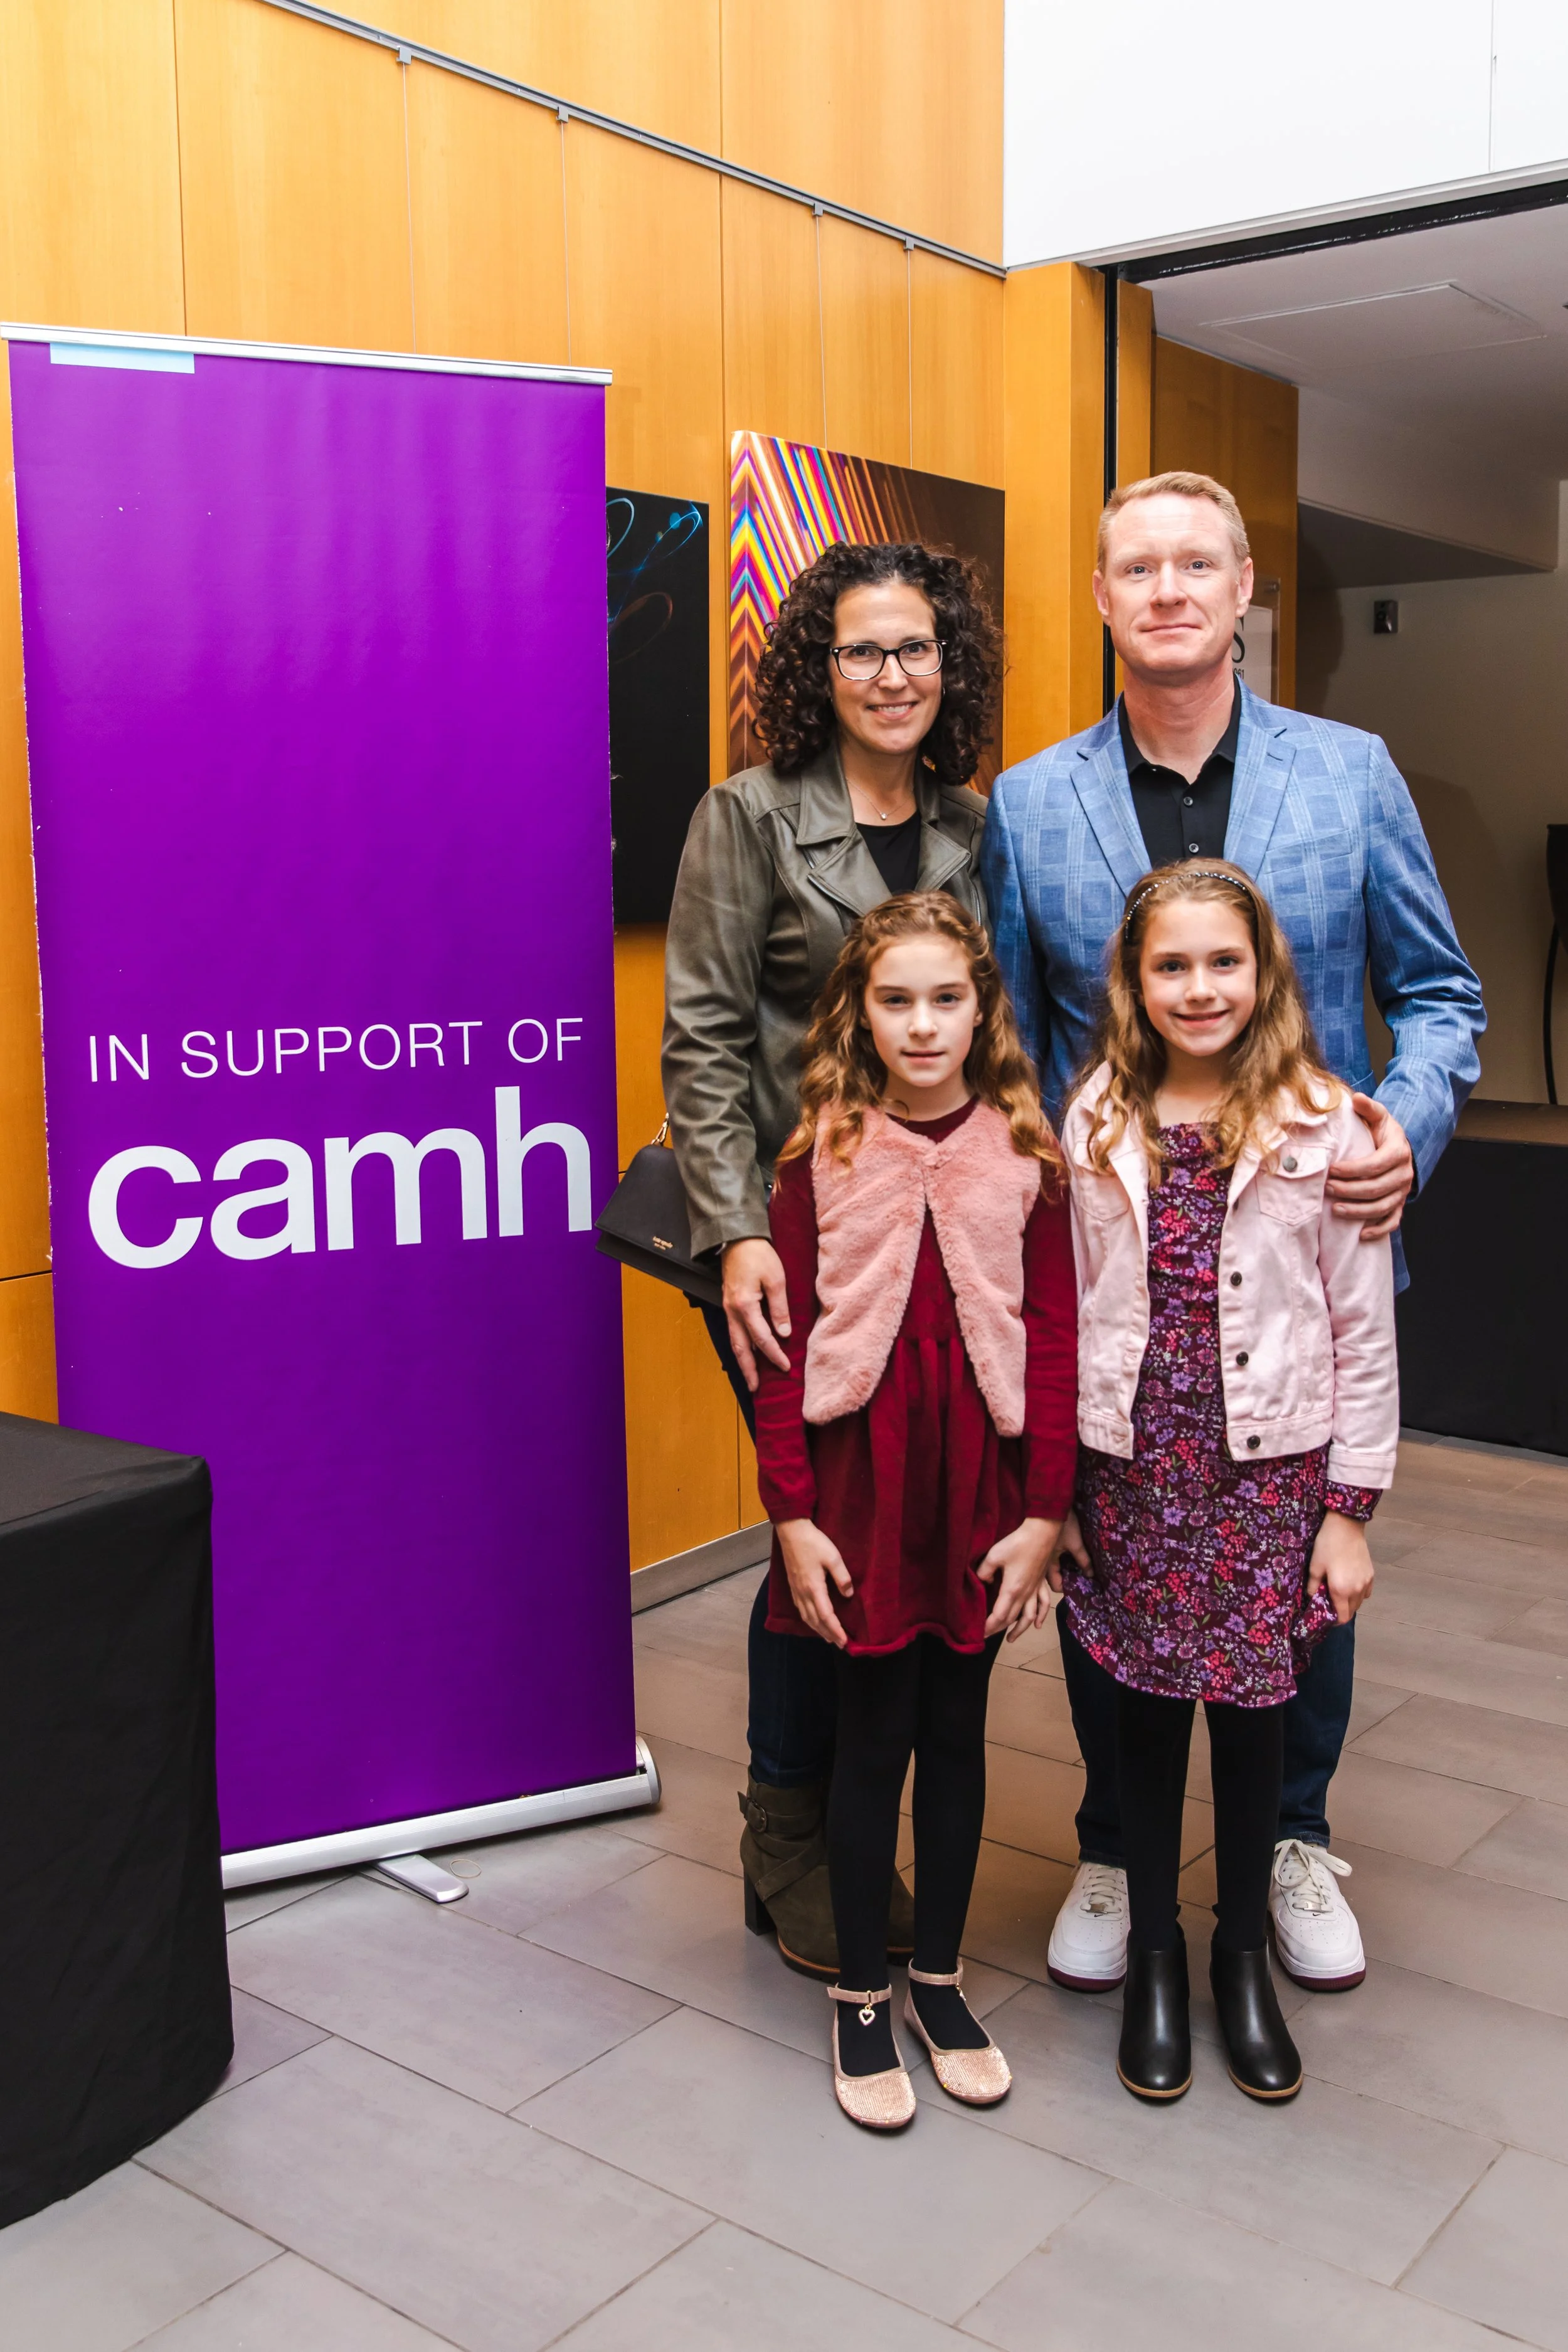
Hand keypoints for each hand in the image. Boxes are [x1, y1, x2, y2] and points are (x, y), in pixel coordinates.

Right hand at [723, 1237, 790, 1388]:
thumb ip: (779, 1308)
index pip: (762, 1338)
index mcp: (745, 1306)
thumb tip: (783, 1333)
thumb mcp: (776, 1279)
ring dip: (743, 1360)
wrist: (737, 1237)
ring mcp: (728, 1308)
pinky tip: (747, 1352)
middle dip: (748, 1369)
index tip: (786, 1367)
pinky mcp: (729, 1304)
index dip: (774, 1354)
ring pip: (734, 1341)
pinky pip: (734, 1331)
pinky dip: (740, 1345)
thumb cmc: (758, 1254)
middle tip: (755, 1388)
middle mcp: (732, 1311)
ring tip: (750, 1376)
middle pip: (740, 1347)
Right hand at [776, 1519, 852, 1646]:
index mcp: (814, 1588)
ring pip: (806, 1617)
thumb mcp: (833, 1557)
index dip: (836, 1630)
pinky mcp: (793, 1586)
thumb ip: (842, 1577)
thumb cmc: (813, 1542)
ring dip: (818, 1629)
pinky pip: (801, 1609)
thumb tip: (848, 1595)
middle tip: (840, 1644)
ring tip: (828, 1637)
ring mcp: (796, 1590)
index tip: (845, 1641)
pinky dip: (809, 1620)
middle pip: (815, 1621)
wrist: (791, 1531)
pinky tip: (813, 1620)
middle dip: (828, 1634)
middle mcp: (803, 1593)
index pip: (826, 1616)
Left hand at [977, 1517, 1060, 1639]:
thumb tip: (983, 1582)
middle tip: (987, 1636)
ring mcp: (1035, 1590)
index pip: (999, 1616)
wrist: (1042, 1533)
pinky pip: (1043, 1604)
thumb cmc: (1017, 1543)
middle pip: (1011, 1618)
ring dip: (1019, 1630)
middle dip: (998, 1629)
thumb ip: (984, 1571)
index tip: (980, 1634)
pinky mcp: (1041, 1583)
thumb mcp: (994, 1555)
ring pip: (1029, 1617)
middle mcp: (1025, 1594)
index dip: (989, 1627)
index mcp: (1011, 1590)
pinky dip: (1041, 1617)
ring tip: (1011, 1639)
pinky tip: (1038, 1625)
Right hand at [1047, 1508, 1089, 1595]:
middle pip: (1055, 1579)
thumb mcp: (1076, 1544)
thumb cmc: (1064, 1526)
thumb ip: (1083, 1561)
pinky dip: (1062, 1561)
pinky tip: (1070, 1557)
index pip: (1056, 1586)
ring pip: (1054, 1569)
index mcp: (1048, 1564)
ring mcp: (1043, 1555)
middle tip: (1081, 1576)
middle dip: (1067, 1579)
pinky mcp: (1046, 1547)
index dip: (1069, 1587)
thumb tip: (1090, 1575)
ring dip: (1065, 1570)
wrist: (1052, 1504)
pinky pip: (1053, 1560)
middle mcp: (1043, 1562)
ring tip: (1077, 1567)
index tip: (1081, 1584)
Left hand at [1307, 1510, 1374, 1624]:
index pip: (1342, 1617)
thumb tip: (1312, 1598)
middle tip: (1329, 1602)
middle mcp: (1357, 1590)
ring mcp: (1366, 1582)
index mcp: (1341, 1590)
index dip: (1334, 1621)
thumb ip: (1313, 1586)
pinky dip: (1359, 1593)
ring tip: (1338, 1592)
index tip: (1326, 1616)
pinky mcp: (1371, 1574)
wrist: (1346, 1526)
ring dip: (1350, 1603)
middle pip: (1352, 1611)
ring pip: (1359, 1602)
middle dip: (1341, 1611)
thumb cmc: (1327, 1545)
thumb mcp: (1315, 1566)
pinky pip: (1366, 1592)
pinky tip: (1350, 1584)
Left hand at [1327, 1094, 1413, 1240]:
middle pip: (1376, 1188)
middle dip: (1350, 1190)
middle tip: (1327, 1188)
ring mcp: (1402, 1191)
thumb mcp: (1378, 1117)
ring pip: (1382, 1207)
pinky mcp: (1400, 1204)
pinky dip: (1378, 1230)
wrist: (1399, 1146)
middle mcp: (1404, 1173)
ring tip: (1336, 1210)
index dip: (1352, 1169)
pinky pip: (1393, 1221)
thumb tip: (1357, 1099)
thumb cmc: (1382, 1132)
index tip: (1332, 1170)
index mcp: (1398, 1151)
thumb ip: (1369, 1109)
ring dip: (1359, 1211)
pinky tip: (1361, 1235)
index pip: (1375, 1164)